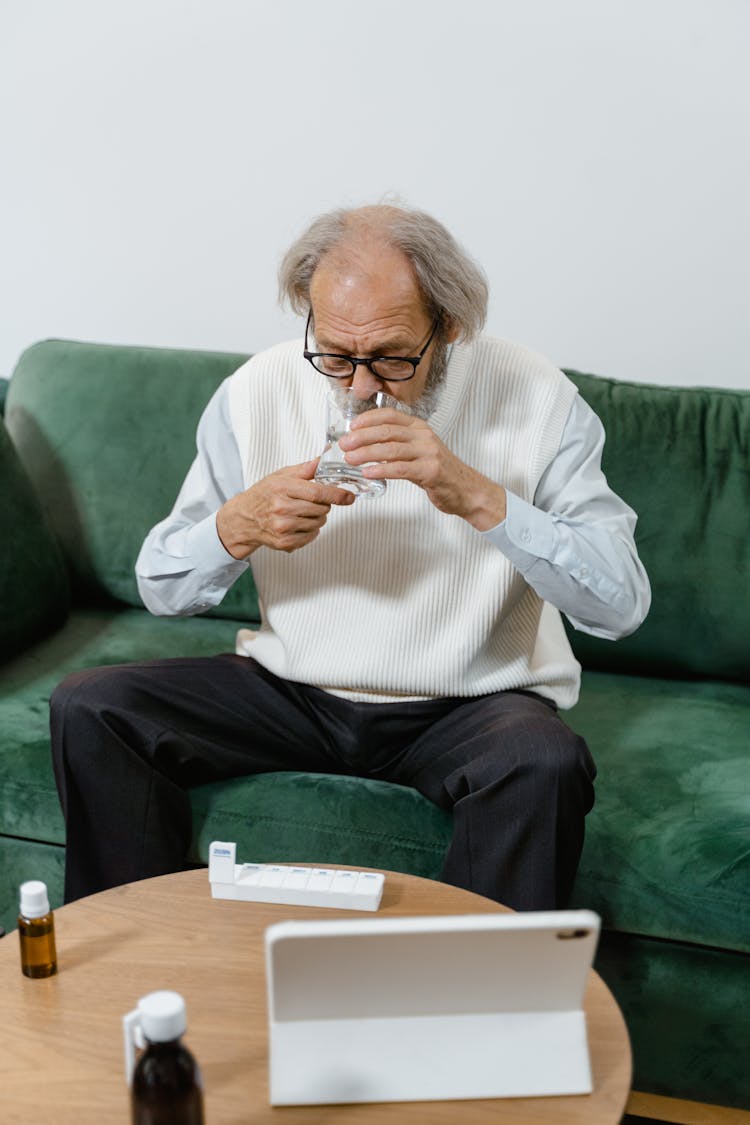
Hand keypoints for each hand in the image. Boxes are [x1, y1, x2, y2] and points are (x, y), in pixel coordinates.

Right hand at [216, 459, 354, 558]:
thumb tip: (326, 457)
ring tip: (303, 512)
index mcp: (282, 488)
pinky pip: (312, 536)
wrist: (244, 518)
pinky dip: (311, 530)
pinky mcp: (284, 543)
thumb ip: (307, 468)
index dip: (337, 494)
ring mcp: (283, 528)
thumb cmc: (264, 494)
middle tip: (312, 501)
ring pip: (319, 523)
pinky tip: (298, 523)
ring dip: (318, 517)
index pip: (317, 492)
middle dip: (324, 504)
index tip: (349, 496)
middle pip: (321, 508)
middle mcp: (281, 509)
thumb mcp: (282, 476)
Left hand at [339, 409, 506, 529]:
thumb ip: (397, 447)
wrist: (465, 490)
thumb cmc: (439, 472)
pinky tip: (368, 472)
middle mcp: (424, 436)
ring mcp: (428, 452)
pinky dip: (381, 469)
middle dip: (361, 437)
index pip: (389, 416)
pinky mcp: (430, 471)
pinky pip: (400, 468)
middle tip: (344, 445)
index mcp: (419, 428)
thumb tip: (366, 446)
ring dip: (366, 453)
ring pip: (391, 449)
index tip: (351, 427)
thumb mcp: (418, 453)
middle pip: (386, 431)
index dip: (368, 419)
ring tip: (350, 459)